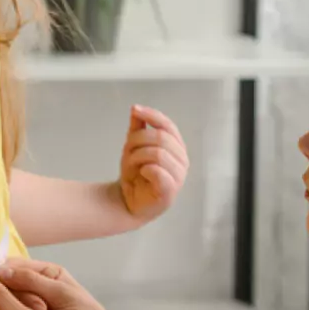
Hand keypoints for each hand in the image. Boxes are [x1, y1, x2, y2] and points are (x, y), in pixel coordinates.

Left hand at [119, 105, 188, 222]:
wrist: (128, 201)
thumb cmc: (135, 174)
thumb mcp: (133, 147)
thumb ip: (137, 128)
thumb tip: (136, 108)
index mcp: (176, 147)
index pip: (168, 125)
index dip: (152, 115)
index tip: (135, 109)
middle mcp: (182, 160)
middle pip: (161, 138)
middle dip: (138, 141)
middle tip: (126, 151)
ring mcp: (179, 176)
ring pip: (159, 153)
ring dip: (137, 156)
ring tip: (130, 165)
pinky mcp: (171, 191)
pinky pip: (158, 171)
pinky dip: (145, 169)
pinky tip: (142, 173)